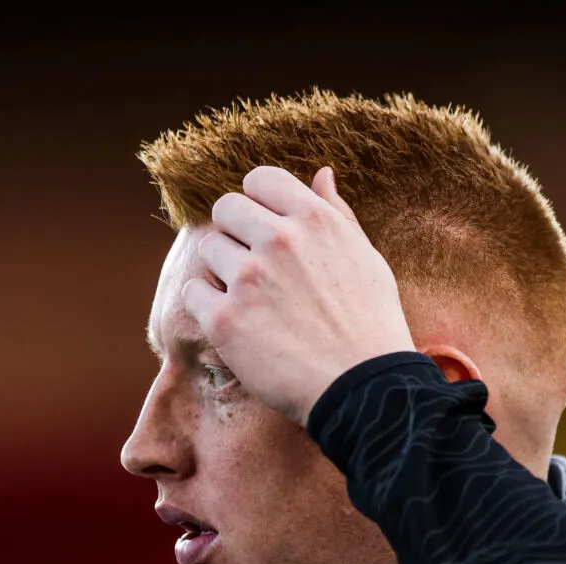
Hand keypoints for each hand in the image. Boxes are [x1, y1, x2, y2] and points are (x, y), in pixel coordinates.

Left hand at [181, 165, 416, 425]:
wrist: (364, 389)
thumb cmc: (371, 325)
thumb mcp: (366, 258)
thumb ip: (336, 214)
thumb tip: (322, 174)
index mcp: (314, 220)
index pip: (260, 180)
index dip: (258, 202)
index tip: (263, 227)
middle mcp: (279, 240)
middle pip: (226, 208)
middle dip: (235, 233)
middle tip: (253, 266)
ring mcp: (249, 279)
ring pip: (208, 249)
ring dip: (222, 271)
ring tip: (250, 300)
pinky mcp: (226, 320)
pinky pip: (194, 293)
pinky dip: (207, 306)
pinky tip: (234, 322)